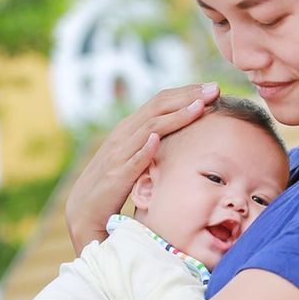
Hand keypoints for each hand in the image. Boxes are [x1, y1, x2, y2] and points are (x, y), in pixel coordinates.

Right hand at [65, 82, 220, 249]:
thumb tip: (174, 133)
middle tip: (214, 89)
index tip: (211, 88)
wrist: (84, 211)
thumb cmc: (113, 185)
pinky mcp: (116, 177)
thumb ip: (149, 143)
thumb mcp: (133, 158)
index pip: (159, 102)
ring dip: (176, 116)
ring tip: (199, 107)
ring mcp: (118, 155)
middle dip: (188, 96)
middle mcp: (123, 135)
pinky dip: (145, 149)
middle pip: (158, 107)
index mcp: (129, 129)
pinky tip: (158, 140)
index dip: (185, 93)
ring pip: (150, 127)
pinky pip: (132, 160)